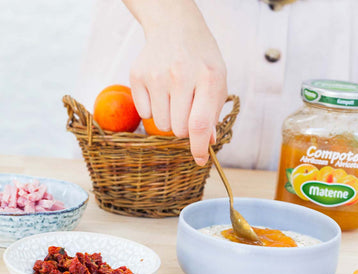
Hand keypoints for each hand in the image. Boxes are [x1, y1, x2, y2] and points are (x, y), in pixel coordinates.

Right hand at [127, 0, 226, 164]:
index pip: (200, 125)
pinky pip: (145, 113)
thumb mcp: (218, 81)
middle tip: (188, 110)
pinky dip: (153, 108)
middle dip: (185, 129)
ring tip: (175, 98)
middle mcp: (180, 75)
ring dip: (169, 119)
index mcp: (208, 78)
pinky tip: (161, 90)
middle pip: (179, 130)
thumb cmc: (201, 60)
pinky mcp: (137, 75)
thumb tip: (207, 143)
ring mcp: (156, 75)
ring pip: (160, 125)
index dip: (199, 148)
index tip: (200, 160)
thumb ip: (213, 113)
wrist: (175, 27)